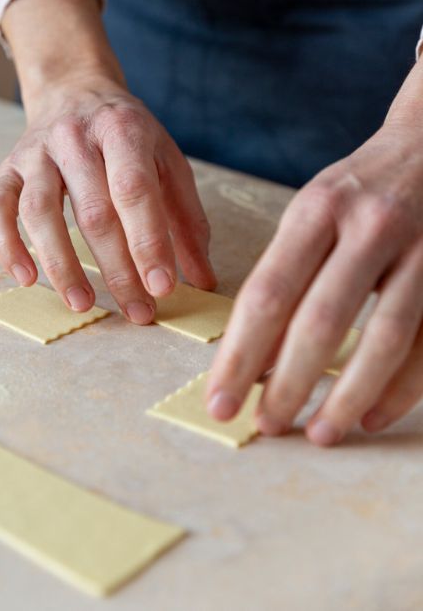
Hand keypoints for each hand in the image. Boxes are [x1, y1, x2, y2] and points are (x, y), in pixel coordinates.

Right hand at [0, 75, 216, 323]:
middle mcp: (76, 137)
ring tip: (83, 304)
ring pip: (41, 212)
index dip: (147, 241)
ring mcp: (36, 152)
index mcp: (123, 131)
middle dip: (116, 268)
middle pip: (93, 210)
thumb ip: (187, 219)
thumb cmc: (127, 136)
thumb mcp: (167, 161)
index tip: (162, 287)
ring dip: (61, 264)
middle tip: (137, 312)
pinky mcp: (7, 167)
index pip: (134, 190)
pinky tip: (26, 278)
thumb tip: (204, 280)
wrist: (74, 90)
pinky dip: (7, 245)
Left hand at [206, 116, 422, 446]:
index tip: (220, 398)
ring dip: (347, 396)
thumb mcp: (311, 214)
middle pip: (321, 320)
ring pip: (383, 338)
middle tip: (265, 427)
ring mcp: (419, 249)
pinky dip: (400, 388)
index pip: (268, 292)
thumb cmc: (358, 189)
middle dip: (288, 384)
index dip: (240, 353)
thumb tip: (252, 358)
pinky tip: (371, 416)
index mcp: (317, 209)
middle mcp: (368, 226)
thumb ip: (283, 277)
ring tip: (320, 434)